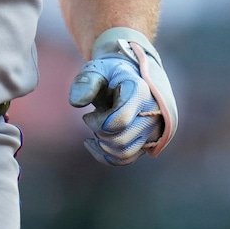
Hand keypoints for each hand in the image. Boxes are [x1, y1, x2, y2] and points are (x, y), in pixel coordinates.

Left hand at [67, 27, 176, 163]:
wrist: (131, 74)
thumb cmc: (110, 73)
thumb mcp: (97, 69)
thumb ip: (86, 82)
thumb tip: (76, 102)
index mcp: (140, 92)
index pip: (119, 121)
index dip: (97, 122)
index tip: (89, 113)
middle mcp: (152, 114)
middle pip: (120, 140)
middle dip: (99, 132)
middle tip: (92, 117)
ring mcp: (153, 130)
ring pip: (124, 154)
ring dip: (103, 145)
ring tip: (98, 126)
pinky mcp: (149, 142)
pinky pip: (127, 159)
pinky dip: (107, 155)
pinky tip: (95, 143)